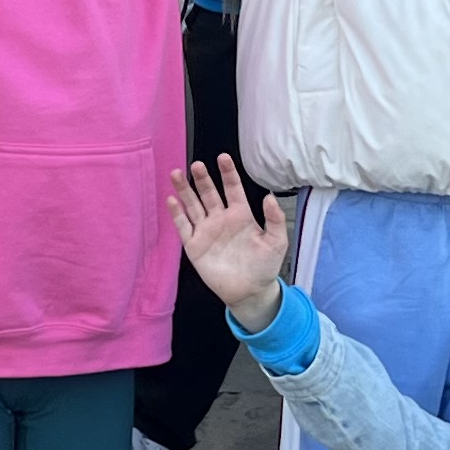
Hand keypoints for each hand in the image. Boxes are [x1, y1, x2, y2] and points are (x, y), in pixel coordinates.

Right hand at [170, 155, 289, 328]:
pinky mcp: (194, 245)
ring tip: (177, 173)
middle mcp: (221, 218)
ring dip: (185, 190)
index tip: (223, 157)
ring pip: (192, 205)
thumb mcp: (276, 242)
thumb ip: (275, 219)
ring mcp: (206, 231)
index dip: (228, 173)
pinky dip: (177, 214)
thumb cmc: (264, 266)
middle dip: (202, 179)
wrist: (250, 291)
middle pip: (208, 194)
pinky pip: (183, 226)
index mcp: (241, 214)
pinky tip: (172, 200)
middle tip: (197, 165)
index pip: (232, 189)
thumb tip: (269, 196)